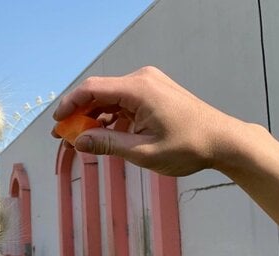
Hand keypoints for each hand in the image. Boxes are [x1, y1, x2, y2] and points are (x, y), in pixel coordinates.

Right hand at [52, 67, 242, 176]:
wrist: (223, 140)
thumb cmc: (188, 147)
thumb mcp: (143, 152)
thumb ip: (107, 144)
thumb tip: (78, 141)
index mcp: (138, 90)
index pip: (92, 89)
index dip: (69, 105)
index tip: (56, 123)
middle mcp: (142, 79)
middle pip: (98, 91)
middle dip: (78, 113)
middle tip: (63, 135)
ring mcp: (149, 84)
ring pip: (110, 96)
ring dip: (94, 115)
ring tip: (81, 138)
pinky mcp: (154, 91)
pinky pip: (123, 100)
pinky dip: (110, 115)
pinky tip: (104, 133)